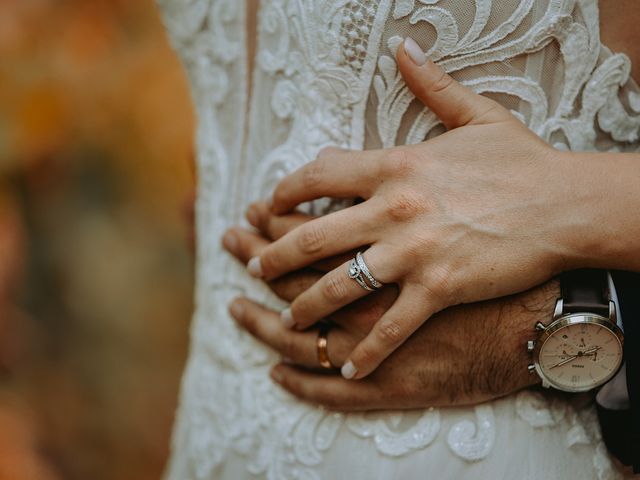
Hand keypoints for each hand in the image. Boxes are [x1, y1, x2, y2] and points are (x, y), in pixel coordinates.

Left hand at [245, 37, 581, 379]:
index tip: (266, 205)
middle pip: (312, 236)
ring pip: (338, 284)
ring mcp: (413, 252)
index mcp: (394, 165)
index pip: (318, 175)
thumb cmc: (521, 163)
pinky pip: (389, 327)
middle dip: (274, 256)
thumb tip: (406, 49)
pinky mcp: (439, 288)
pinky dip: (366, 351)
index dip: (284, 192)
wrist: (566, 204)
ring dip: (305, 306)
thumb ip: (432, 85)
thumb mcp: (474, 116)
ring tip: (287, 320)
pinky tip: (347, 367)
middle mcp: (393, 209)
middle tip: (254, 269)